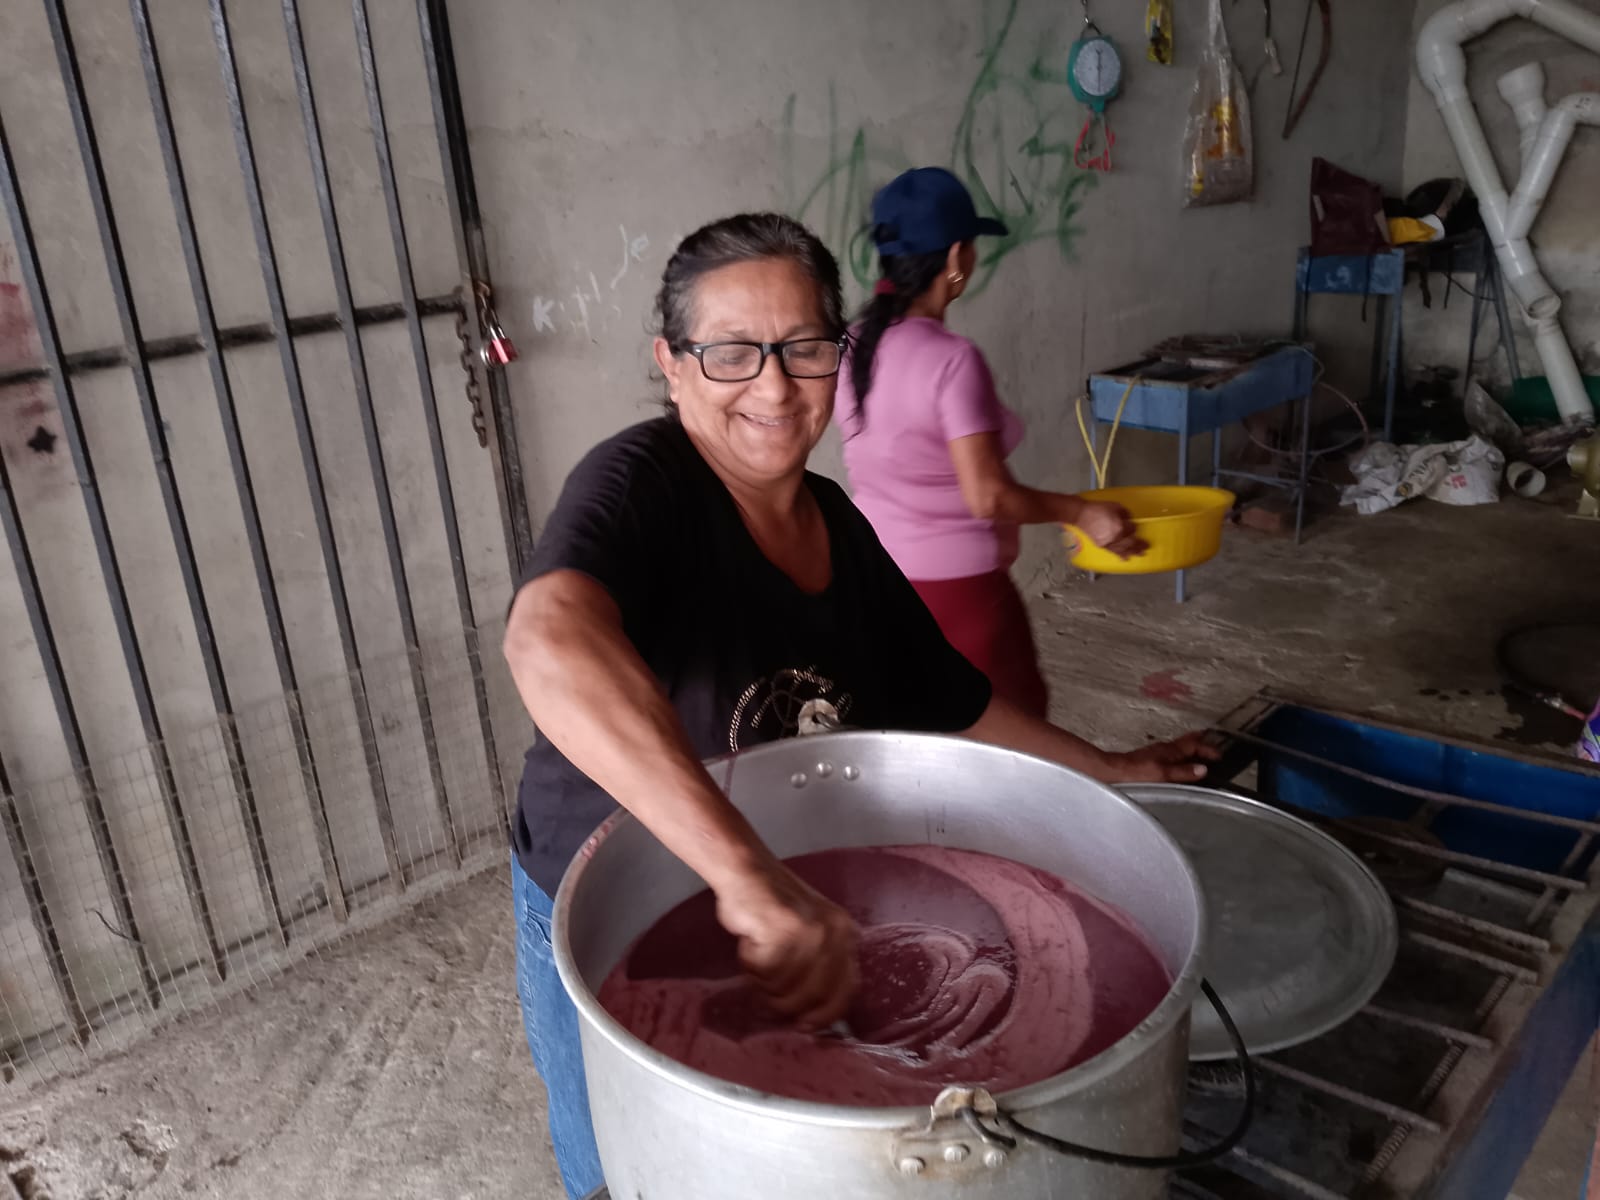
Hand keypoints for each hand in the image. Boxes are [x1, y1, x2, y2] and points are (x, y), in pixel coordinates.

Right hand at [714, 860, 858, 1028]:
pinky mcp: (782, 932)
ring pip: (783, 988)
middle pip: (813, 996)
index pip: (846, 989)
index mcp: (846, 934)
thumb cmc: (773, 907)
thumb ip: (819, 967)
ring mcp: (809, 933)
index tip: (806, 1025)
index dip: (826, 1014)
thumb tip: (814, 1018)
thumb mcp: (811, 933)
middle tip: (767, 991)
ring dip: (763, 980)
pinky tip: (750, 941)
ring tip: (758, 953)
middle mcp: (833, 934)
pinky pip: (762, 972)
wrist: (747, 872)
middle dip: (786, 1002)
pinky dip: (750, 964)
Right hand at [1071, 500, 1146, 559]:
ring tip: (1140, 554)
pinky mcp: (1102, 546)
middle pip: (1130, 543)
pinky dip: (1121, 556)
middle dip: (1139, 545)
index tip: (1134, 526)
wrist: (1080, 515)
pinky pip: (1114, 552)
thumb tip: (1128, 518)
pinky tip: (1125, 559)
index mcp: (1119, 527)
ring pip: (1123, 550)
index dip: (1134, 528)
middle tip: (1146, 547)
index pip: (1132, 529)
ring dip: (1132, 552)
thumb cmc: (1096, 509)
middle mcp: (1115, 538)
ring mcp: (1109, 543)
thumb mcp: (1114, 506)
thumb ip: (1124, 513)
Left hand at [1107, 731, 1221, 782]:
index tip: (1219, 753)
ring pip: (1178, 748)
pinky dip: (1180, 758)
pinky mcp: (1149, 761)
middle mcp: (1164, 749)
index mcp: (1170, 750)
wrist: (1112, 773)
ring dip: (1190, 750)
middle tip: (1212, 743)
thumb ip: (1183, 772)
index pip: (1194, 744)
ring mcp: (1156, 754)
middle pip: (1187, 742)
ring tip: (1199, 754)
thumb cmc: (1135, 773)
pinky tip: (1177, 765)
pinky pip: (1171, 756)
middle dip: (1201, 743)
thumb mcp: (1163, 774)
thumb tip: (1202, 769)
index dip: (1208, 748)